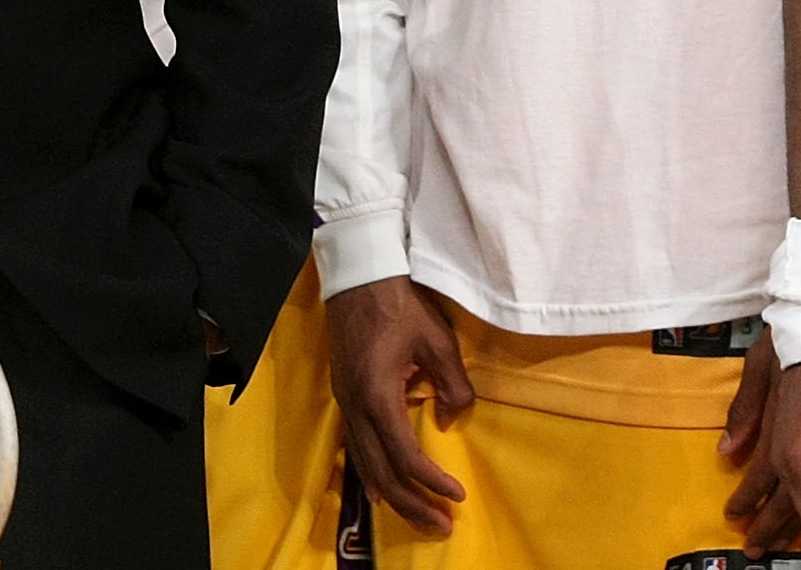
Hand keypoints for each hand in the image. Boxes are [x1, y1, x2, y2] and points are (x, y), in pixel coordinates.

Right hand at [323, 276, 472, 537]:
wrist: (359, 275)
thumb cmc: (401, 303)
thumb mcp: (438, 341)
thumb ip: (452, 385)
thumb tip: (450, 419)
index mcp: (379, 394)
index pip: (405, 455)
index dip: (432, 481)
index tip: (457, 496)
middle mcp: (355, 406)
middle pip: (381, 473)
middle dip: (412, 504)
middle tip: (441, 525)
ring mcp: (345, 401)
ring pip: (364, 464)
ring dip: (392, 495)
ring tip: (418, 516)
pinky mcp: (343, 394)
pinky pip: (355, 447)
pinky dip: (371, 473)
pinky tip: (383, 488)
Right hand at [720, 331, 800, 551]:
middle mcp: (780, 450)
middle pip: (780, 503)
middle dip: (775, 529)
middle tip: (759, 552)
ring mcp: (770, 425)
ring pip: (760, 474)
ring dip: (753, 499)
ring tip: (740, 520)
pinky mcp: (768, 400)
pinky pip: (749, 428)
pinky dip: (740, 441)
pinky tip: (730, 451)